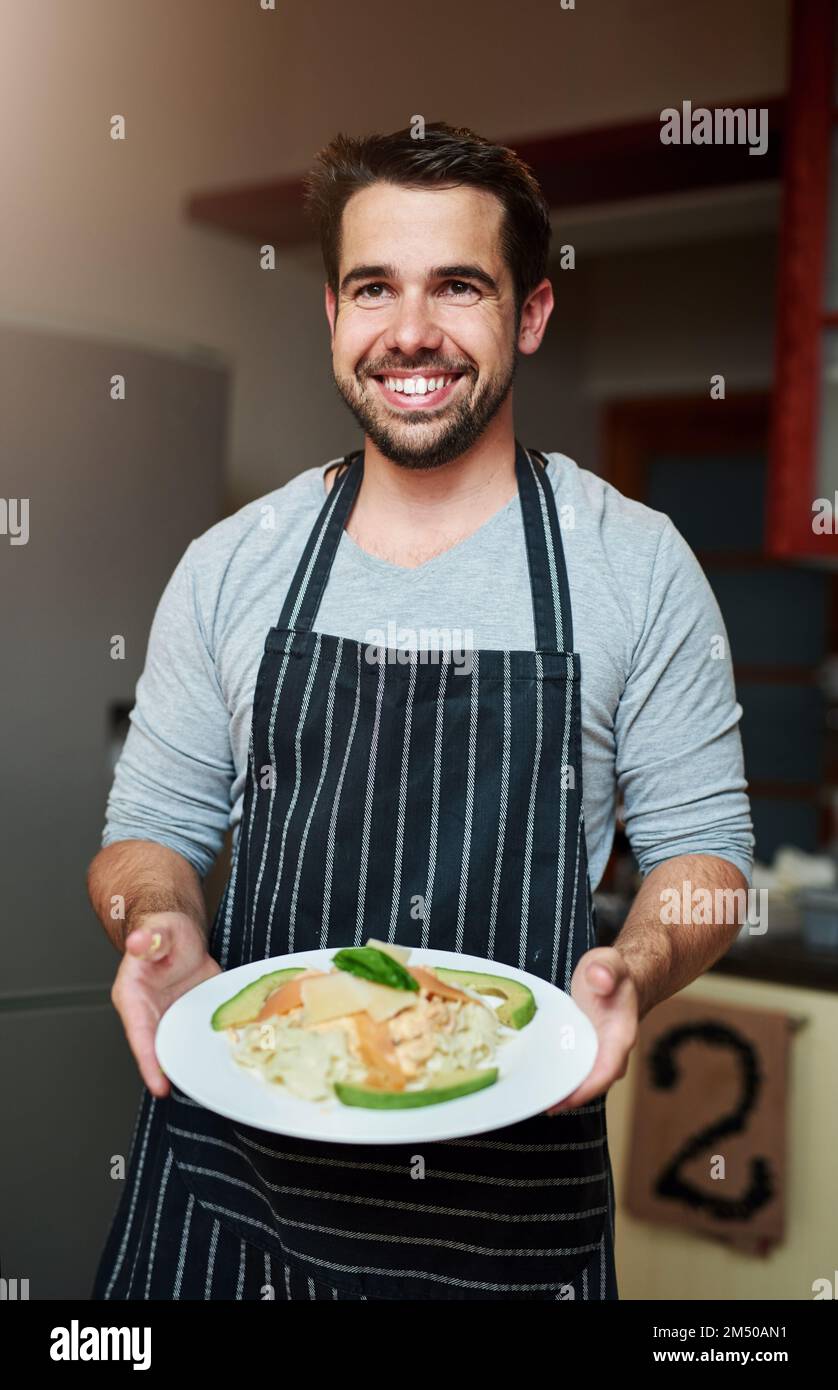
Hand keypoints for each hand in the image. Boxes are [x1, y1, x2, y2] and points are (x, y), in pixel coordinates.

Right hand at [110, 912, 220, 1097]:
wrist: (180, 931)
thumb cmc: (163, 930)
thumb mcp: (160, 929)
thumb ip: (151, 938)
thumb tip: (138, 941)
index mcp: (132, 996)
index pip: (139, 1034)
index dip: (148, 1061)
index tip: (159, 1086)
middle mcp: (150, 1013)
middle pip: (159, 1049)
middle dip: (173, 1073)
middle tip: (195, 1091)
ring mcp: (173, 1017)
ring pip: (181, 1046)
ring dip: (195, 1064)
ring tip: (215, 1084)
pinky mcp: (193, 1016)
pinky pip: (201, 1035)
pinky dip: (213, 1047)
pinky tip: (233, 1058)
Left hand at [545, 947, 638, 1114]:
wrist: (617, 977)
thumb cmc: (612, 972)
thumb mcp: (608, 962)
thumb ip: (605, 970)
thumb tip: (599, 977)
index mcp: (620, 1035)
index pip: (607, 1070)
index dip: (586, 1089)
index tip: (562, 1100)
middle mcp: (612, 1051)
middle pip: (593, 1084)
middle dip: (568, 1098)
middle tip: (537, 1105)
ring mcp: (599, 1054)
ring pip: (582, 1080)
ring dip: (561, 1091)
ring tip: (531, 1099)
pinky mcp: (586, 1052)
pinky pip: (574, 1070)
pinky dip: (558, 1077)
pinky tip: (536, 1080)